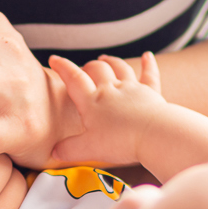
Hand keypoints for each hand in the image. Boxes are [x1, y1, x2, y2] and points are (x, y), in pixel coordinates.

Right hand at [48, 53, 165, 166]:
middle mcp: (111, 89)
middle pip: (97, 70)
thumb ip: (69, 149)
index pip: (74, 79)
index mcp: (92, 101)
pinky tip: (147, 56)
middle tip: (83, 68)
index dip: (62, 67)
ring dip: (111, 62)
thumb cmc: (121, 141)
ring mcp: (132, 88)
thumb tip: (54, 152)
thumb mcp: (88, 149)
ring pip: (120, 68)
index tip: (54, 59)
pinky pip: (149, 75)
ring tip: (105, 59)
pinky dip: (148, 64)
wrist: (153, 134)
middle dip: (88, 66)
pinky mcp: (151, 93)